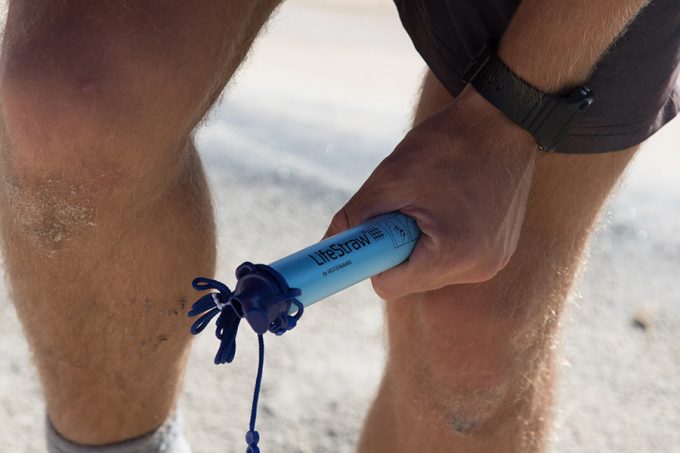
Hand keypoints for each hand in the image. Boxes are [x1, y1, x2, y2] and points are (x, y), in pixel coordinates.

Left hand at [324, 86, 537, 299]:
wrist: (503, 122)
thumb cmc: (447, 145)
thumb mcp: (391, 178)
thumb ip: (354, 217)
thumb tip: (326, 244)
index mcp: (452, 254)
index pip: (389, 285)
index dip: (372, 260)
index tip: (368, 236)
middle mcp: (478, 268)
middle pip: (411, 280)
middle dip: (397, 250)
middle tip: (403, 210)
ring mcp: (494, 262)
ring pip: (432, 271)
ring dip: (420, 245)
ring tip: (432, 203)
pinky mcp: (500, 252)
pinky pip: (455, 261)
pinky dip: (442, 241)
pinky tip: (451, 206)